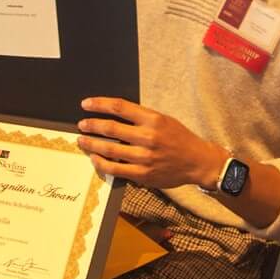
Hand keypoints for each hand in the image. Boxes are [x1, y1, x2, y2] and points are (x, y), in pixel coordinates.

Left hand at [76, 98, 224, 189]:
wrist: (198, 162)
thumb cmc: (180, 139)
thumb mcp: (164, 120)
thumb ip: (141, 117)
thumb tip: (114, 114)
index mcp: (153, 119)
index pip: (120, 107)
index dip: (99, 104)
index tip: (86, 104)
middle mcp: (148, 137)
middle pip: (110, 128)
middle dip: (91, 125)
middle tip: (82, 124)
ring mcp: (145, 157)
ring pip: (109, 149)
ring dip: (91, 144)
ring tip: (82, 140)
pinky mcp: (142, 174)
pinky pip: (115, 169)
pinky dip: (101, 163)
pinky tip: (94, 158)